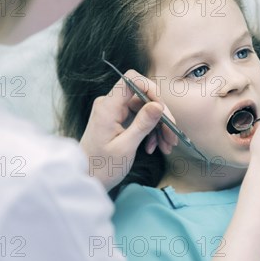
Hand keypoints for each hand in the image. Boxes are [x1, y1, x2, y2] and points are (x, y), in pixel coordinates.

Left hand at [79, 70, 178, 190]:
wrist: (87, 180)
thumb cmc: (102, 167)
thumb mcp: (126, 147)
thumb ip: (142, 124)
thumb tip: (158, 105)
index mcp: (108, 107)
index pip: (132, 80)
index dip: (151, 89)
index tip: (163, 109)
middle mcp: (110, 105)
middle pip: (143, 97)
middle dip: (160, 116)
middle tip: (172, 136)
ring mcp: (114, 113)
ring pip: (144, 110)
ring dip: (158, 127)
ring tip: (167, 146)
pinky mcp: (118, 121)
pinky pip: (139, 119)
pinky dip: (150, 132)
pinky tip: (154, 147)